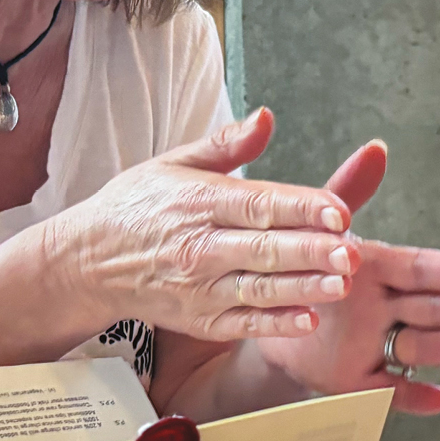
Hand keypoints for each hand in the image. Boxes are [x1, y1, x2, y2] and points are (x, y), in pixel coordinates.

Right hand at [44, 108, 363, 341]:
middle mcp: (200, 246)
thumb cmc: (137, 208)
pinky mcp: (199, 319)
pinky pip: (243, 323)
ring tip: (343, 284)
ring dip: (304, 288)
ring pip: (259, 289)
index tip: (339, 210)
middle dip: (311, 251)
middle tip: (353, 250)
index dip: (301, 207)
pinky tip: (308, 319)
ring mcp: (200, 288)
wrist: (86, 261)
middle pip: (265, 249)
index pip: (259, 204)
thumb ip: (227, 144)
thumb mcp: (173, 164)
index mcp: (199, 201)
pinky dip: (275, 323)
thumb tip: (266, 117)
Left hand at [257, 140, 439, 413]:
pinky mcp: (355, 380)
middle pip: (434, 309)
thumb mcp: (318, 226)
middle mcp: (382, 307)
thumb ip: (348, 192)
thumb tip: (377, 149)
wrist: (257, 314)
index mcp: (377, 269)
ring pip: (421, 346)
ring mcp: (373, 345)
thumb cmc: (295, 265)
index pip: (422, 268)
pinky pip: (387, 391)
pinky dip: (413, 397)